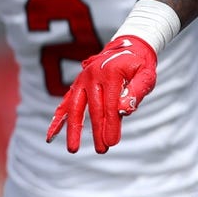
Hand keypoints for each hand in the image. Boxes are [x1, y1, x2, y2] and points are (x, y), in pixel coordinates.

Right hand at [46, 35, 156, 153]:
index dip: (111, 124)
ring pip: (74, 108)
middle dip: (97, 131)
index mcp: (111, 73)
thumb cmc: (139, 64)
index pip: (110, 105)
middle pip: (93, 109)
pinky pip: (65, 104)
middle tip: (102, 150)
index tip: (112, 142)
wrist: (128, 46)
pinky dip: (58, 120)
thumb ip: (136, 91)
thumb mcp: (146, 75)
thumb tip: (123, 111)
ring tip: (73, 149)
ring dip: (73, 129)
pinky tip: (51, 136)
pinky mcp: (77, 85)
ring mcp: (82, 80)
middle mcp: (93, 76)